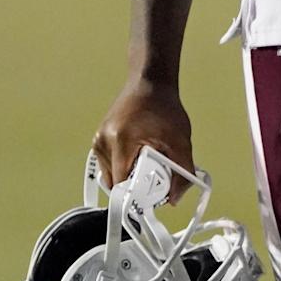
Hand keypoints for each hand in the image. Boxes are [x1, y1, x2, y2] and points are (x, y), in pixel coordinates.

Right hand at [92, 80, 195, 205]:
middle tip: (155, 180)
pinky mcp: (100, 139)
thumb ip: (182, 170)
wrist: (150, 82)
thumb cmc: (163, 105)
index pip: (122, 185)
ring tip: (148, 164)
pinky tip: (139, 159)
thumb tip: (176, 197)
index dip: (137, 197)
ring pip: (110, 176)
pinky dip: (123, 167)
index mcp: (120, 141)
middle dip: (135, 188)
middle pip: (115, 184)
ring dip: (129, 177)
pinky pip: (108, 165)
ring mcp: (99, 140)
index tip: (152, 199)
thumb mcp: (180, 139)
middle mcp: (104, 142)